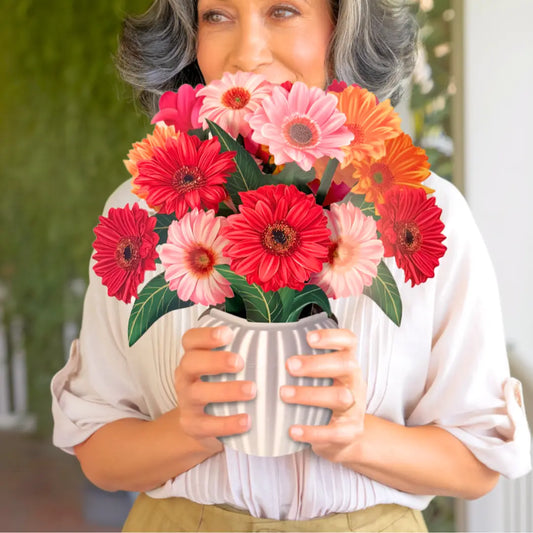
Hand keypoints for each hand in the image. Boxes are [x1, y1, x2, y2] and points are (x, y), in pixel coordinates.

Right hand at [174, 326, 255, 452]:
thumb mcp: (223, 369)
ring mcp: (186, 402)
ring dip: (225, 390)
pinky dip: (227, 423)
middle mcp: (185, 377)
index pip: (190, 340)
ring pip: (198, 393)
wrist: (201, 426)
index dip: (206, 335)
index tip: (228, 333)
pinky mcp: (192, 426)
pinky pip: (206, 425)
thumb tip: (274, 339)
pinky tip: (247, 420)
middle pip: (190, 362)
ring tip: (251, 390)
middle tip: (240, 362)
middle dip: (215, 360)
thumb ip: (240, 354)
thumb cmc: (219, 387)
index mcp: (193, 358)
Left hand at [280, 328, 365, 462]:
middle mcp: (355, 381)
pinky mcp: (350, 431)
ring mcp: (355, 407)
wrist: (345, 437)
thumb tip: (267, 347)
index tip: (308, 337)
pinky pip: (334, 432)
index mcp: (347, 362)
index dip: (332, 336)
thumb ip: (304, 362)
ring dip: (309, 394)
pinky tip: (292, 430)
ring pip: (340, 396)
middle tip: (289, 365)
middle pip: (346, 364)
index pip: (348, 341)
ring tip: (283, 393)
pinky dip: (312, 431)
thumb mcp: (322, 377)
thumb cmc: (324, 396)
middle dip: (316, 364)